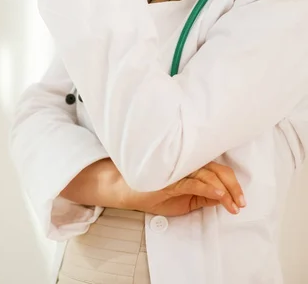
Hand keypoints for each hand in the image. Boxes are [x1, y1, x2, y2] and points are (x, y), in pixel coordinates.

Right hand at [124, 162, 245, 216]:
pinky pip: (194, 183)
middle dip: (234, 188)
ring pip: (209, 175)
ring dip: (225, 191)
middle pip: (218, 171)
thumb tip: (223, 200)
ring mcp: (179, 170)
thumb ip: (202, 198)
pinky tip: (219, 195)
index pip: (219, 171)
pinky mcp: (171, 179)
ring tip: (233, 205)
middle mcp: (188, 165)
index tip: (241, 202)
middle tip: (241, 204)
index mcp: (193, 168)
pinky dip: (209, 188)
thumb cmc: (155, 194)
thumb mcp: (185, 201)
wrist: (127, 192)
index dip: (233, 185)